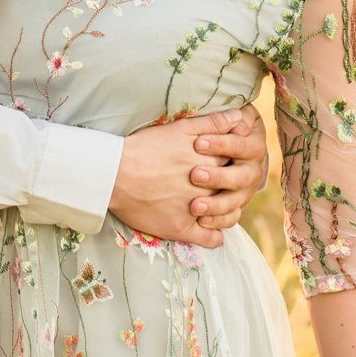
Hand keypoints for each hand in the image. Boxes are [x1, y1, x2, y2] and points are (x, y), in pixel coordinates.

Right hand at [108, 107, 261, 247]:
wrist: (113, 174)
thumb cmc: (144, 147)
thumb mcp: (180, 128)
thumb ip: (213, 123)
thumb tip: (241, 118)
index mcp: (209, 160)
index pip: (235, 162)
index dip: (232, 162)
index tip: (225, 163)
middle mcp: (207, 186)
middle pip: (232, 187)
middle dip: (232, 185)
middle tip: (221, 184)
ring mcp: (195, 209)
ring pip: (226, 213)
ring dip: (227, 210)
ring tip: (219, 206)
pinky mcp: (181, 228)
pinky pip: (210, 238)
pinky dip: (215, 236)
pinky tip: (212, 229)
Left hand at [184, 104, 267, 227]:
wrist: (228, 150)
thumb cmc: (224, 129)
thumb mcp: (231, 118)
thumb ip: (233, 117)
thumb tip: (236, 117)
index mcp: (254, 148)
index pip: (240, 146)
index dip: (221, 144)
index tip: (198, 143)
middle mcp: (252, 171)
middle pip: (240, 177)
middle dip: (218, 177)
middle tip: (194, 175)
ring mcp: (245, 192)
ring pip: (235, 202)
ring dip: (216, 205)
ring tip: (194, 206)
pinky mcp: (236, 207)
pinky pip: (231, 218)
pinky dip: (217, 221)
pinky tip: (201, 222)